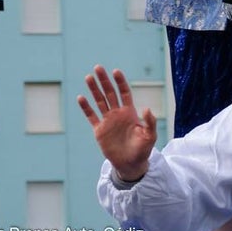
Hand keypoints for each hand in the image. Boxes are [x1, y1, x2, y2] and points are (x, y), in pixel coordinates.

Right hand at [77, 65, 155, 181]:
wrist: (131, 163)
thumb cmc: (143, 149)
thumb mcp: (150, 135)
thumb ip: (150, 122)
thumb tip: (146, 108)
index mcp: (130, 112)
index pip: (124, 92)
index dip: (120, 82)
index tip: (115, 71)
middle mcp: (118, 114)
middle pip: (110, 93)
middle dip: (104, 80)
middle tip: (98, 67)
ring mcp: (108, 121)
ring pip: (99, 101)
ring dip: (94, 90)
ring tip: (88, 77)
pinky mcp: (99, 131)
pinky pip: (91, 117)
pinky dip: (86, 108)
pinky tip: (81, 98)